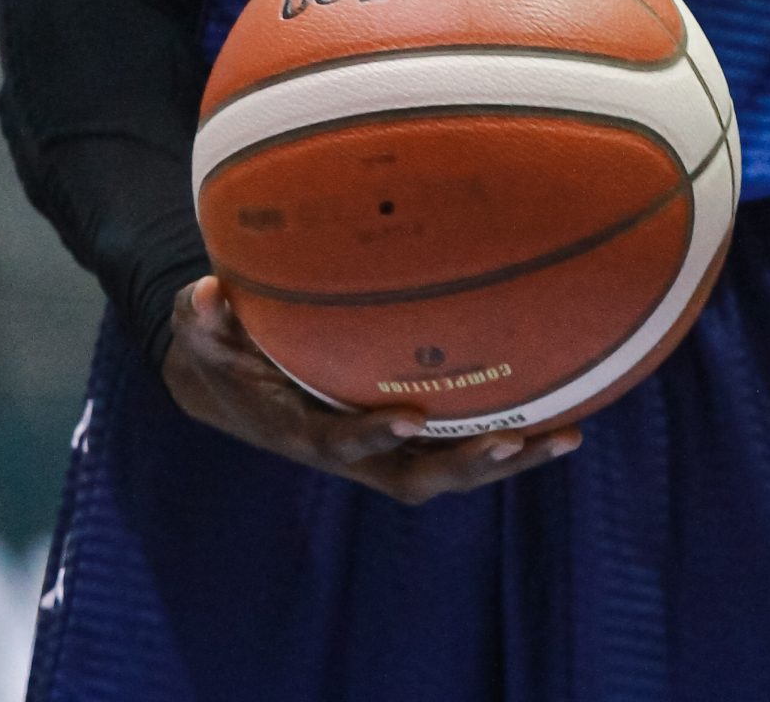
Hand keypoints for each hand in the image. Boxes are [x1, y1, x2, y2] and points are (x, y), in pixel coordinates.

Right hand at [160, 276, 581, 502]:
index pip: (341, 442)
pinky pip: (461, 440)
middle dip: (466, 465)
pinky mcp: (409, 433)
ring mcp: (386, 448)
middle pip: (415, 477)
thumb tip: (205, 293)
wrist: (230, 380)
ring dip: (508, 458)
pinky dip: (509, 433)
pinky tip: (565, 406)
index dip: (373, 435)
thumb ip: (202, 317)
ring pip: (452, 469)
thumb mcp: (201, 330)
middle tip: (516, 439)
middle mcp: (353, 451)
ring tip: (568, 434)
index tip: (411, 414)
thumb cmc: (220, 345)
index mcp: (303, 430)